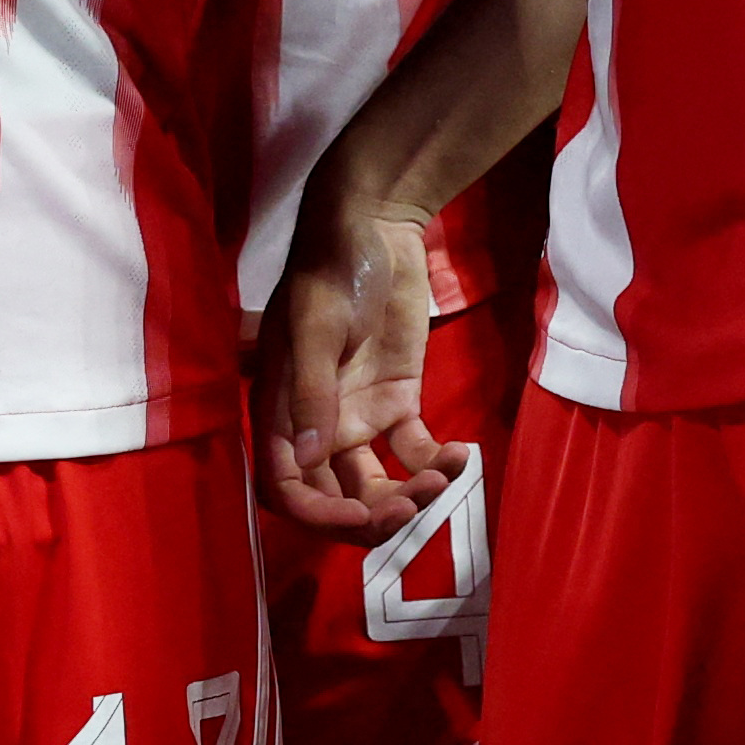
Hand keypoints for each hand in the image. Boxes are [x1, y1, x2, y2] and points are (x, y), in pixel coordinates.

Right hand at [261, 179, 454, 536]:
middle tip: (413, 509)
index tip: (359, 516)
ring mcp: (359, 416)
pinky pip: (415, 450)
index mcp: (282, 412)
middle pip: (336, 496)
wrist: (374, 228)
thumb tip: (309, 457)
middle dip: (372, 516)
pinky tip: (462, 454)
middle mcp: (318, 425)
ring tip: (442, 480)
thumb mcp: (317, 329)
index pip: (289, 487)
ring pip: (378, 483)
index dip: (318, 515)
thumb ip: (311, 393)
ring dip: (408, 495)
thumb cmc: (331, 274)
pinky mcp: (398, 401)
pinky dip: (438, 463)